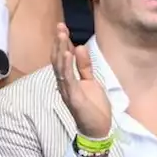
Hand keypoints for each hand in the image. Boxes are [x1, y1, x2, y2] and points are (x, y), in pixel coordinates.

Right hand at [51, 23, 110, 138]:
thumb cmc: (94, 108)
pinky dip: (67, 65)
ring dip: (61, 50)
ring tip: (62, 35)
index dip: (61, 43)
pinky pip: (68, 78)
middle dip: (58, 43)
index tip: (62, 28)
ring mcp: (67, 90)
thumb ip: (84, 66)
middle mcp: (64, 84)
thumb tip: (79, 47)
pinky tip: (68, 53)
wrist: (98, 130)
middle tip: (60, 26)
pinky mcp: (73, 97)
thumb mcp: (91, 81)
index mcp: (68, 80)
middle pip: (58, 60)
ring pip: (60, 67)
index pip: (62, 58)